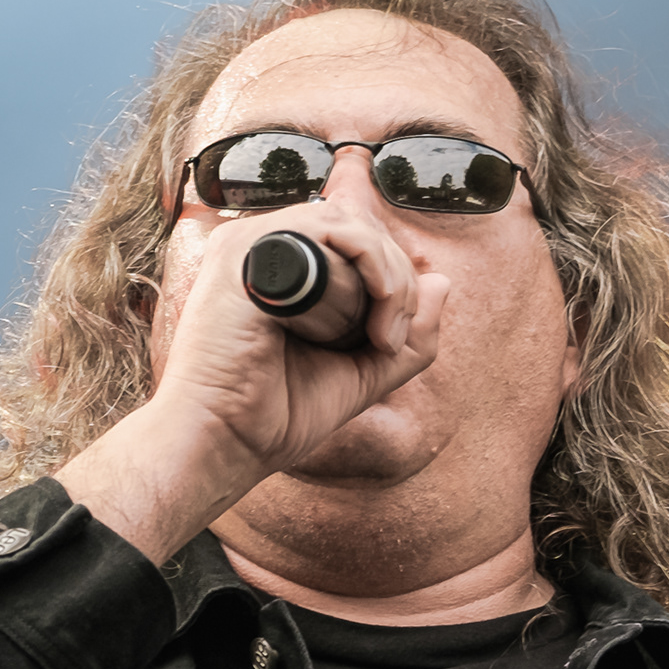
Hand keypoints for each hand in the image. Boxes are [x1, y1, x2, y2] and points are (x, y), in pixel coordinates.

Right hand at [61, 199, 450, 565]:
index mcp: (282, 269)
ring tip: (382, 335)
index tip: (393, 341)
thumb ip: (408, 336)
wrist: (226, 444)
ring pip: (348, 224)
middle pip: (359, 226)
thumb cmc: (277, 414)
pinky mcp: (244, 252)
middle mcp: (263, 248)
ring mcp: (250, 244)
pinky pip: (327, 229)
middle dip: (397, 280)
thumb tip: (443, 282)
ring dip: (386, 277)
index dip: (392, 280)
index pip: (356, 240)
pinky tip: (368, 320)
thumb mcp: (363, 373)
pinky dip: (366, 266)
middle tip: (392, 339)